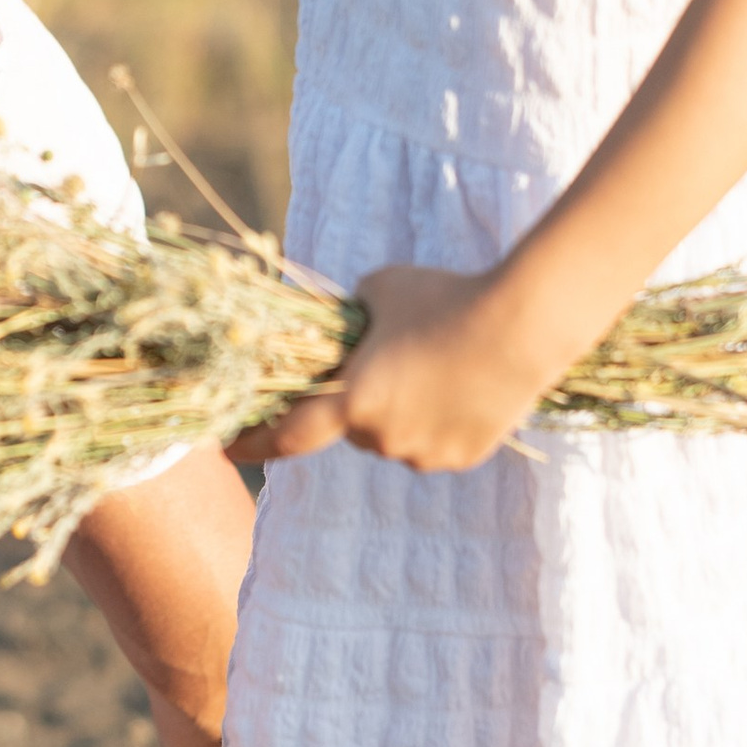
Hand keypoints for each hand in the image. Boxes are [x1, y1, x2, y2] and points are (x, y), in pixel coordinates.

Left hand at [232, 264, 562, 475]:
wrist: (520, 324)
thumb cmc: (442, 296)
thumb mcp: (379, 289)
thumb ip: (351, 317)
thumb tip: (345, 325)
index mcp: (352, 399)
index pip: (288, 435)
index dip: (253, 443)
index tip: (226, 449)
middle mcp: (382, 437)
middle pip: (352, 426)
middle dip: (358, 400)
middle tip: (387, 360)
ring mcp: (423, 453)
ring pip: (394, 437)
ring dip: (399, 411)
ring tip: (436, 363)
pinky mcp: (461, 457)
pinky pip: (432, 443)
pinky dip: (435, 420)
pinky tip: (460, 382)